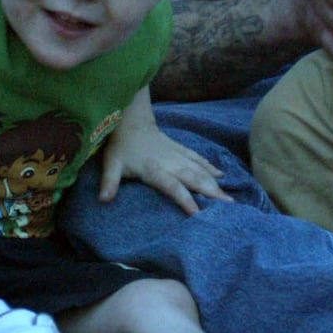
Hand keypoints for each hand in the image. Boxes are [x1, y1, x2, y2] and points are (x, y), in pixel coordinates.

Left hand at [99, 118, 226, 214]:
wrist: (131, 120)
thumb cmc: (121, 146)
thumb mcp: (111, 164)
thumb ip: (109, 182)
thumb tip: (103, 200)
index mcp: (154, 168)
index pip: (172, 186)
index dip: (184, 199)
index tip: (197, 212)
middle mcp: (170, 161)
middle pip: (193, 177)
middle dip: (210, 191)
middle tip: (228, 204)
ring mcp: (177, 154)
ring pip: (199, 168)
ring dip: (214, 182)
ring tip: (229, 196)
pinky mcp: (180, 149)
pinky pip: (198, 158)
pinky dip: (210, 166)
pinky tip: (221, 175)